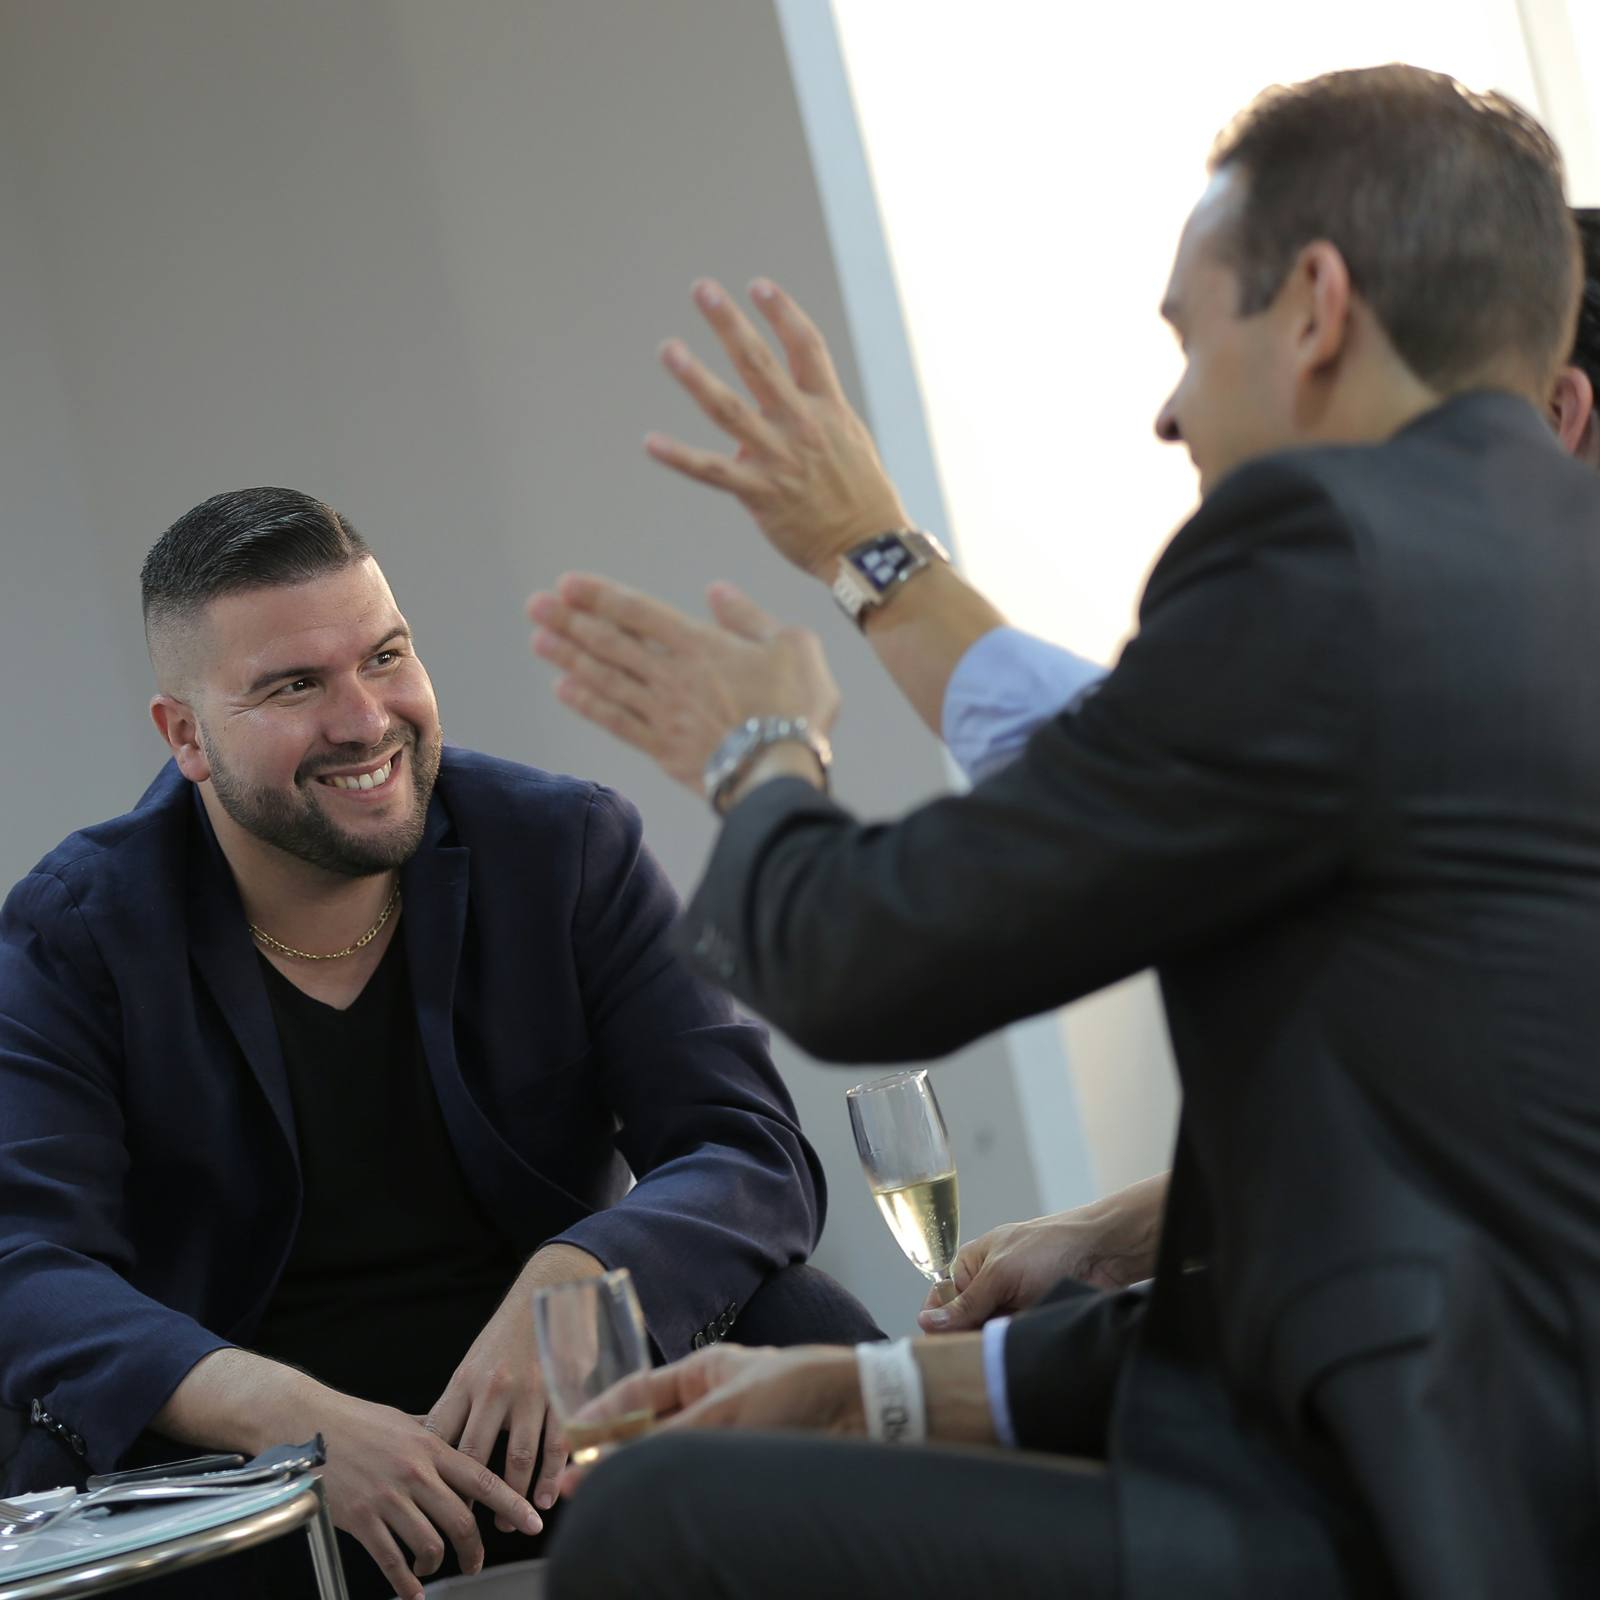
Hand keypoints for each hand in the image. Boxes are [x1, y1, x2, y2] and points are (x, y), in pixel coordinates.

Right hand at [315, 1393, 544, 1599]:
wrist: (308, 1424)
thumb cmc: (356, 1421)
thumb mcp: (405, 1421)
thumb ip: (434, 1436)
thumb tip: (457, 1442)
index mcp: (431, 1447)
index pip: (483, 1480)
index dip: (511, 1504)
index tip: (532, 1522)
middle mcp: (415, 1473)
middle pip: (460, 1521)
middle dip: (474, 1550)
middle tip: (476, 1563)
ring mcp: (388, 1498)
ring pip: (428, 1544)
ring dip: (436, 1564)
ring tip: (433, 1567)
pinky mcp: (361, 1519)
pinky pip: (390, 1560)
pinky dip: (405, 1583)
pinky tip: (412, 1592)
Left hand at [424, 1244, 603, 1528]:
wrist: (548, 1291)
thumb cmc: (506, 1334)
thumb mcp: (473, 1363)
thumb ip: (458, 1404)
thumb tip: (432, 1446)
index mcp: (466, 1381)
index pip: (441, 1438)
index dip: (435, 1477)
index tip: (433, 1505)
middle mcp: (494, 1387)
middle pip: (474, 1455)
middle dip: (470, 1498)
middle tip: (468, 1528)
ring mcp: (530, 1390)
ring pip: (517, 1457)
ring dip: (512, 1497)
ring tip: (509, 1522)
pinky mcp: (561, 1391)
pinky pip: (556, 1443)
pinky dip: (552, 1477)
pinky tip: (547, 1499)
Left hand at [527, 575, 839, 795]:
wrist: (781, 774)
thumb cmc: (797, 709)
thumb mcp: (793, 646)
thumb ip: (749, 617)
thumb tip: (717, 591)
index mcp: (702, 646)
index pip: (639, 613)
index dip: (600, 596)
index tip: (567, 584)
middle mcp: (673, 676)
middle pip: (611, 643)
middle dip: (570, 621)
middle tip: (536, 605)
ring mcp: (663, 714)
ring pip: (606, 679)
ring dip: (569, 657)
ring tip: (539, 639)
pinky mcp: (663, 749)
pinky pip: (616, 721)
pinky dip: (588, 704)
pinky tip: (565, 689)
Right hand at [557, 1344, 861, 1497]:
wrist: (867, 1411)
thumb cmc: (802, 1390)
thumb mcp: (727, 1411)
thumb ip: (668, 1439)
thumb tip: (614, 1462)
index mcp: (707, 1370)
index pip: (639, 1390)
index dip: (601, 1416)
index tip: (569, 1441)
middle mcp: (716, 1401)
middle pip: (652, 1430)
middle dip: (616, 1455)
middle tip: (580, 1485)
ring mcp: (733, 1435)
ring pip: (675, 1458)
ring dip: (645, 1477)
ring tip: (609, 1504)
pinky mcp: (750, 1466)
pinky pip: (703, 1479)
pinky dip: (679, 1492)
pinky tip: (661, 1509)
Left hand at [646, 277, 909, 577]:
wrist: (869, 548)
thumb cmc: (863, 499)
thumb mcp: (850, 444)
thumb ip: (813, 421)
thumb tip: (765, 419)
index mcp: (829, 408)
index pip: (806, 346)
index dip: (782, 312)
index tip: (757, 286)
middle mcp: (802, 425)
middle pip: (760, 362)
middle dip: (729, 322)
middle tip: (702, 288)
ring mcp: (779, 458)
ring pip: (729, 408)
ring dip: (695, 376)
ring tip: (668, 347)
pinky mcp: (760, 494)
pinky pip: (712, 472)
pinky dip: (679, 457)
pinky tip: (650, 442)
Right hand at [917, 1174, 1169, 1333]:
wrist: (1103, 1254)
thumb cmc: (1050, 1247)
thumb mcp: (1000, 1273)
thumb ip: (966, 1303)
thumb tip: (926, 1322)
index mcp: (971, 1266)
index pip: (940, 1302)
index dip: (937, 1324)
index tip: (938, 1348)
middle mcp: (987, 1288)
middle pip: (962, 1326)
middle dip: (966, 1341)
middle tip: (972, 1355)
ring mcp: (1010, 1308)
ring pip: (987, 1339)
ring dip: (990, 1348)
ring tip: (996, 1357)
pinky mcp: (1030, 1324)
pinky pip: (1010, 1345)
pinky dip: (1010, 1352)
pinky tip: (1012, 1359)